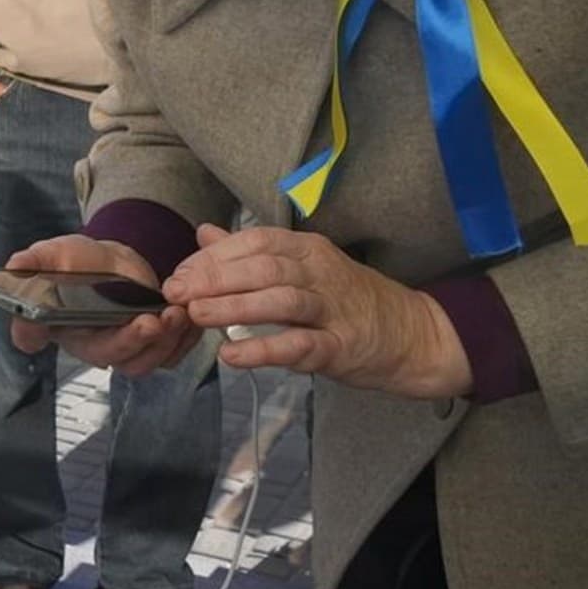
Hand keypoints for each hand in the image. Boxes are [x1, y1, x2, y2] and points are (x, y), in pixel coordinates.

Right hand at [3, 235, 199, 376]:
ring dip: (164, 342)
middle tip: (150, 320)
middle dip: (133, 341)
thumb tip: (15, 265)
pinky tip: (190, 318)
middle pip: (107, 356)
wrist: (114, 263)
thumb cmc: (80, 264)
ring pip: (143, 362)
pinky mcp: (151, 348)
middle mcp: (88, 345)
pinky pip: (171, 355)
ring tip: (176, 315)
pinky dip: (184, 340)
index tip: (44, 324)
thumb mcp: (54, 255)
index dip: (34, 332)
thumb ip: (35, 261)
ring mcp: (123, 350)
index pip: (33, 335)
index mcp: (54, 324)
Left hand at [161, 225, 471, 398]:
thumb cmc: (347, 300)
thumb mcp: (302, 267)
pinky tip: (232, 354)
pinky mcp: (342, 347)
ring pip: (281, 301)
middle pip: (263, 267)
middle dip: (214, 278)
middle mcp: (321, 273)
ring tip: (196, 315)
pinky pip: (300, 346)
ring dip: (234, 307)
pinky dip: (264, 349)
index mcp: (308, 250)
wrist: (412, 334)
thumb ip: (250, 252)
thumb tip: (204, 234)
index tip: (179, 273)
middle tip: (175, 292)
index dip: (214, 256)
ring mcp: (334, 309)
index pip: (255, 242)